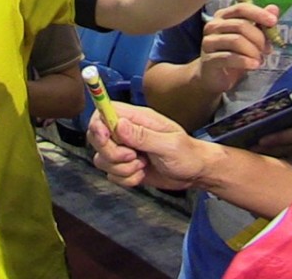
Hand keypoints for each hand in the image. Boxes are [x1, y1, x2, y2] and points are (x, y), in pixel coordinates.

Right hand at [87, 102, 208, 190]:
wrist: (195, 174)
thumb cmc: (188, 154)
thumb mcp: (169, 144)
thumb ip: (143, 135)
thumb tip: (119, 124)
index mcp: (137, 118)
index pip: (104, 111)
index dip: (98, 124)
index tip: (106, 138)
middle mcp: (127, 132)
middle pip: (97, 137)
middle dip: (111, 152)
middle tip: (133, 157)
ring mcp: (125, 149)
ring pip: (102, 158)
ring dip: (121, 168)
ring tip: (142, 166)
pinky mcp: (125, 166)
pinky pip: (111, 175)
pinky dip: (126, 179)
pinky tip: (142, 174)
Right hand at [197, 3, 278, 93]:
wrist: (216, 76)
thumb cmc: (234, 53)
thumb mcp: (250, 38)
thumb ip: (261, 24)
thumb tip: (274, 9)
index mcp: (223, 16)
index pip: (241, 8)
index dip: (258, 13)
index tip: (273, 22)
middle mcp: (213, 25)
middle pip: (240, 25)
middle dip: (259, 38)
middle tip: (267, 49)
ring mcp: (209, 42)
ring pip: (236, 40)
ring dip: (253, 51)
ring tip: (260, 60)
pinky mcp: (208, 59)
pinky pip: (229, 57)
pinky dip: (245, 61)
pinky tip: (254, 65)